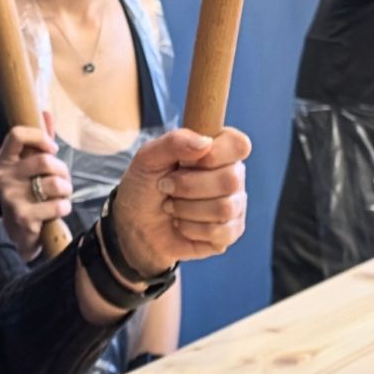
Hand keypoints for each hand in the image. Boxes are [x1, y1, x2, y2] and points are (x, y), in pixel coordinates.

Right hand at [0, 112, 72, 260]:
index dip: (40, 137)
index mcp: (3, 160)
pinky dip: (64, 207)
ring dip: (66, 190)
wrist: (17, 234)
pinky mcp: (22, 217)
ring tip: (62, 196)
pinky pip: (56, 205)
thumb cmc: (27, 194)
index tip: (53, 149)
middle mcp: (2, 177)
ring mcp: (10, 197)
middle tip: (64, 180)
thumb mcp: (30, 167)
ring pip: (54, 183)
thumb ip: (38, 142)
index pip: (17, 134)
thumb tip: (45, 113)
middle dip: (62, 171)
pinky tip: (58, 210)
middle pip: (44, 161)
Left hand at [110, 127, 250, 276]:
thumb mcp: (148, 158)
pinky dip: (191, 229)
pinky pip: (221, 232)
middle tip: (166, 187)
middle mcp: (232, 176)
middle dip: (188, 187)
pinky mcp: (230, 232)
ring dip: (186, 209)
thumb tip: (206, 143)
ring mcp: (235, 205)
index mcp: (218, 151)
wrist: (134, 226)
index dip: (215, 154)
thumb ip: (174, 141)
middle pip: (231, 180)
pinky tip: (182, 225)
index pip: (239, 145)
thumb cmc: (145, 187)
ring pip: (225, 208)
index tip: (185, 162)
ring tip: (172, 207)